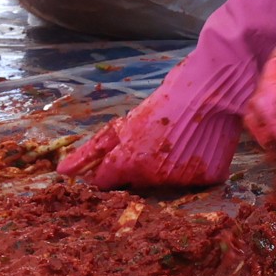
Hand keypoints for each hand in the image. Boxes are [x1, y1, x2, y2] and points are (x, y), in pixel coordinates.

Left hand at [64, 73, 253, 189]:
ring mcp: (182, 180)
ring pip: (167, 184)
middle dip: (141, 170)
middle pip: (138, 185)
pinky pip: (196, 181)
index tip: (118, 162)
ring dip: (169, 170)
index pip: (106, 183)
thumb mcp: (125, 124)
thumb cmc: (164, 102)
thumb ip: (93, 151)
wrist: (212, 90)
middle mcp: (153, 178)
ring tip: (180, 144)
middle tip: (155, 146)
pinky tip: (198, 150)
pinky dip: (195, 169)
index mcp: (128, 164)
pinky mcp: (208, 179)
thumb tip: (62, 172)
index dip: (110, 172)